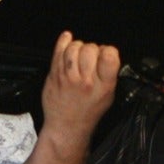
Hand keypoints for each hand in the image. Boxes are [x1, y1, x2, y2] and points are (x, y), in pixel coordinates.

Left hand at [39, 31, 119, 153]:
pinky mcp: (54, 75)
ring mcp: (68, 77)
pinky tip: (67, 38)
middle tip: (90, 58)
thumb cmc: (89, 111)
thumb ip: (109, 74)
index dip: (107, 50)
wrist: (67, 126)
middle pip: (90, 48)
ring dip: (77, 47)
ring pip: (73, 47)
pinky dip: (63, 41)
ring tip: (79, 55)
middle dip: (91, 49)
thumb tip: (105, 52)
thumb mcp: (109, 96)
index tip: (104, 55)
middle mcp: (86, 81)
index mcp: (104, 86)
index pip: (109, 55)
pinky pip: (58, 51)